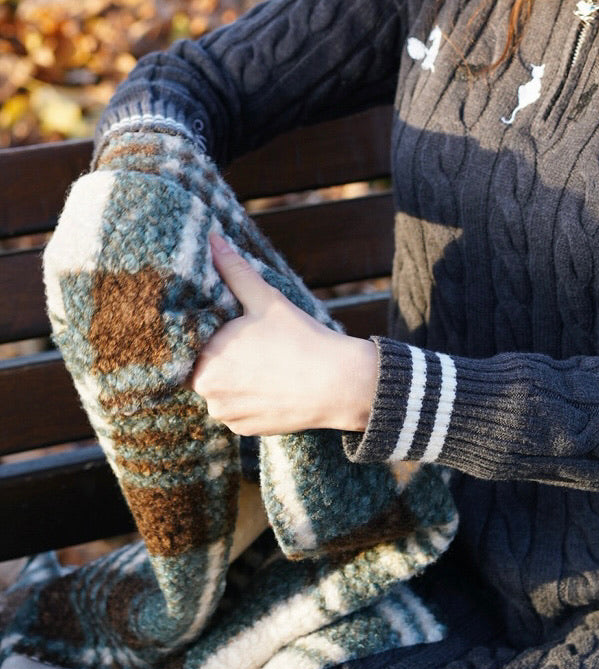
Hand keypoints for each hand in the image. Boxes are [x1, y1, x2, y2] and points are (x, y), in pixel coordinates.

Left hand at [189, 235, 378, 435]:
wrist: (337, 383)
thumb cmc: (299, 337)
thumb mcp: (265, 299)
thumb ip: (234, 270)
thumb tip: (212, 238)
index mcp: (206, 360)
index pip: (191, 345)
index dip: (208, 334)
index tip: (228, 327)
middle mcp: (209, 393)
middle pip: (203, 368)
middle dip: (221, 354)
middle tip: (251, 341)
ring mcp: (226, 415)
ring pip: (220, 390)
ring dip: (233, 378)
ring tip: (263, 361)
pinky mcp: (244, 431)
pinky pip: (236, 410)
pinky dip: (248, 398)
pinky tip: (270, 382)